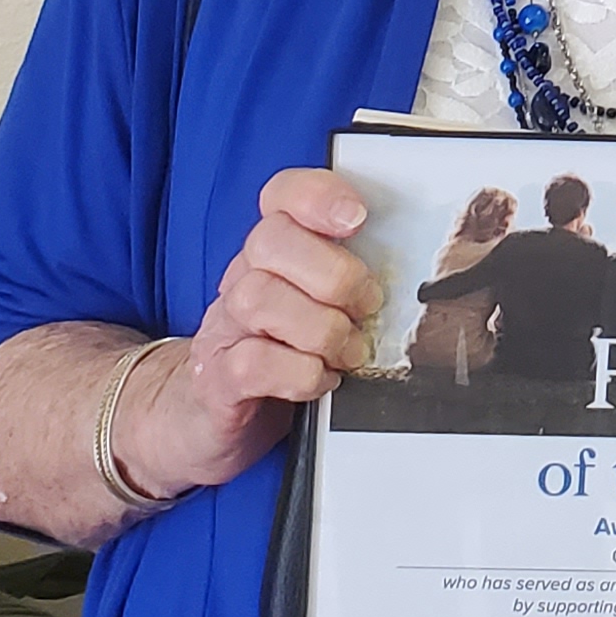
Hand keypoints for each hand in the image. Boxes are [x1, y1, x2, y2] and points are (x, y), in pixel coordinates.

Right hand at [110, 166, 378, 500]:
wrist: (202, 420)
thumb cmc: (275, 358)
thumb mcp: (313, 308)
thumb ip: (348, 281)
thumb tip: (413, 271)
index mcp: (270, 258)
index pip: (281, 197)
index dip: (317, 195)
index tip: (357, 219)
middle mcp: (241, 283)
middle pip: (271, 242)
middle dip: (334, 275)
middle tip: (366, 308)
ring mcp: (224, 331)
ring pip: (260, 298)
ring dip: (322, 329)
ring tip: (349, 352)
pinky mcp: (218, 382)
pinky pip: (252, 363)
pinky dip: (300, 373)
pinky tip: (321, 380)